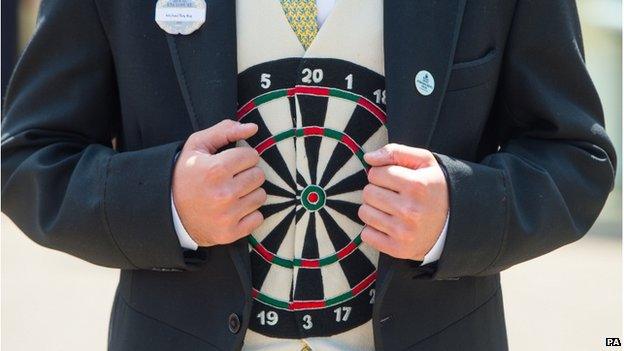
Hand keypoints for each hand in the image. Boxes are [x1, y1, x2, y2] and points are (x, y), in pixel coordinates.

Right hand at [172, 120, 265, 246]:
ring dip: (250, 193)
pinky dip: (249, 214)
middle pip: (259, 175)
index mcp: (216, 170)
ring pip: (261, 196)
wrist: (168, 211)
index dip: (242, 157)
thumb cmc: (185, 174)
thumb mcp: (197, 146)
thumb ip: (225, 130)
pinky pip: (258, 218)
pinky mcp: (230, 232)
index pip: (252, 156)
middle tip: (232, 178)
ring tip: (232, 193)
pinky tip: (234, 209)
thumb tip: (253, 128)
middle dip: (247, 173)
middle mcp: (224, 193)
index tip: (231, 163)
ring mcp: (228, 215)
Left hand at [358, 144, 448, 260]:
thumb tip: (368, 158)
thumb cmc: (434, 188)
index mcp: (417, 186)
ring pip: (364, 212)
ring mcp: (404, 232)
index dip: (382, 174)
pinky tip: (389, 224)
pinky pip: (366, 235)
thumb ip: (395, 152)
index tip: (393, 179)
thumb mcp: (424, 162)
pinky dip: (373, 229)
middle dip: (377, 190)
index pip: (375, 173)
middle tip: (393, 195)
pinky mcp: (398, 249)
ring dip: (374, 208)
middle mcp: (410, 210)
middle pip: (368, 193)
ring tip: (391, 209)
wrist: (455, 222)